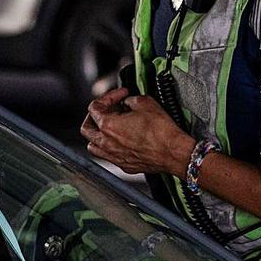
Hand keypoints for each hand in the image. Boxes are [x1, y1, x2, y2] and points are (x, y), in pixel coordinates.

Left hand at [79, 87, 193, 176]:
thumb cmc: (162, 131)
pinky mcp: (124, 165)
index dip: (108, 97)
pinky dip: (109, 148)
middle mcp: (107, 143)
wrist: (174, 152)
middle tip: (105, 110)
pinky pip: (108, 157)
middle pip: (86, 128)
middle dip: (93, 116)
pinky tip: (118, 142)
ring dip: (97, 135)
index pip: (95, 107)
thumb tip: (128, 102)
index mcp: (108, 126)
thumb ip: (131, 100)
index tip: (120, 95)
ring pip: (93, 146)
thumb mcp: (145, 103)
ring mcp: (114, 156)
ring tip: (106, 128)